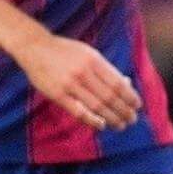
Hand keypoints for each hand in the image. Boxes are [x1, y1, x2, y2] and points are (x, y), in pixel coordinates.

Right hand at [16, 32, 140, 130]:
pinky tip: (102, 125)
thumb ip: (106, 69)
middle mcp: (84, 72)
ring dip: (112, 118)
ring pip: (97, 106)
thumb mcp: (89, 53)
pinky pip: (78, 111)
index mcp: (94, 60)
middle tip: (132, 119)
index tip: (137, 106)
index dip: (130, 97)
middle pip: (110, 96)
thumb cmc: (65, 51)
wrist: (35, 47)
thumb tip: (127, 84)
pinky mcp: (57, 94)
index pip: (118, 83)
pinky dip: (92, 120)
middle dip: (124, 110)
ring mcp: (70, 84)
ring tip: (121, 125)